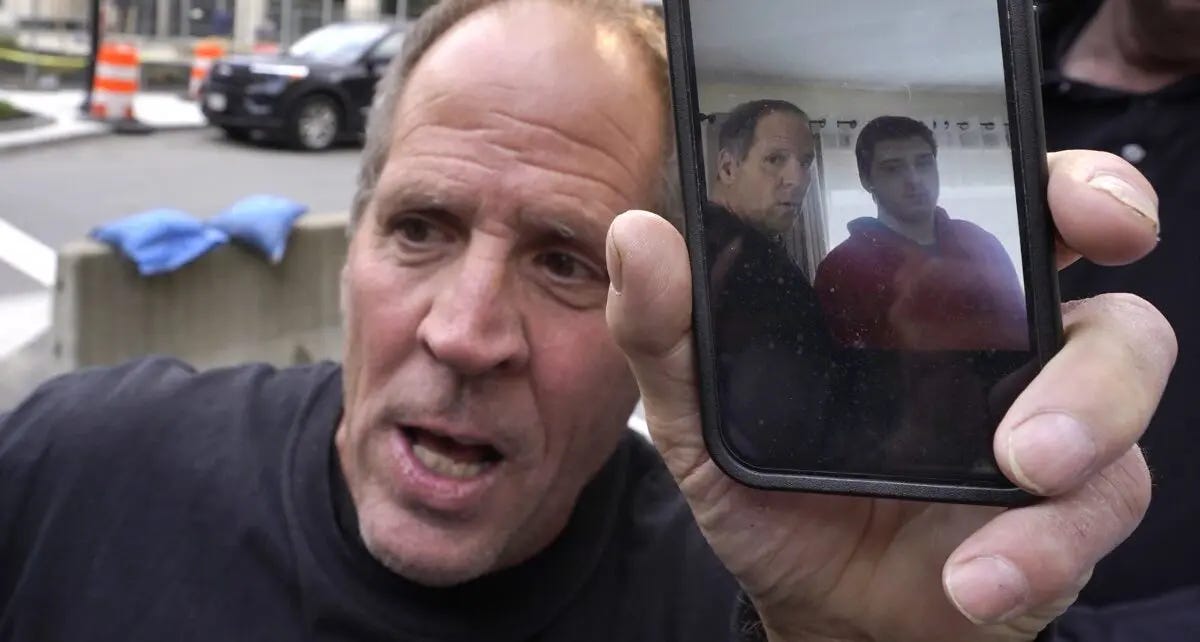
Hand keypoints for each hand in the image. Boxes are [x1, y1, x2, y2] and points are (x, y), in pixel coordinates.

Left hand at [605, 150, 1173, 641]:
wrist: (810, 605)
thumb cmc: (769, 492)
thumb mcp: (698, 413)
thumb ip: (664, 329)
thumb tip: (636, 234)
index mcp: (925, 301)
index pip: (1012, 210)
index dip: (1066, 185)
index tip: (1076, 199)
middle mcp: (1000, 351)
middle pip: (1096, 285)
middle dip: (1111, 256)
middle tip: (1101, 261)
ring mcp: (1045, 429)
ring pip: (1125, 379)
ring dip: (1088, 412)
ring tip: (1021, 465)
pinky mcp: (1063, 516)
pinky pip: (1096, 507)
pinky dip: (1040, 544)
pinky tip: (974, 576)